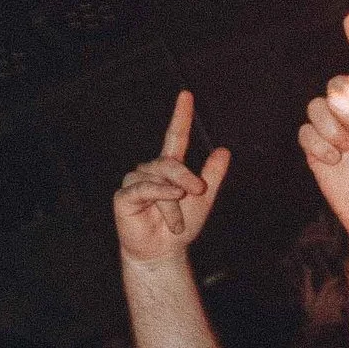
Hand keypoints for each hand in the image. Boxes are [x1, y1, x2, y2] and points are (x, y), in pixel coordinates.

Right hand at [113, 91, 230, 267]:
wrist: (163, 253)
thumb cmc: (180, 227)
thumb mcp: (203, 201)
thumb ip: (212, 176)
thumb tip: (224, 150)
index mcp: (169, 169)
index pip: (175, 137)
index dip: (180, 116)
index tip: (186, 95)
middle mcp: (150, 171)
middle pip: (168, 161)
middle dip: (185, 175)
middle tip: (198, 191)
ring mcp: (135, 183)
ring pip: (157, 177)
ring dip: (174, 198)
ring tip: (178, 221)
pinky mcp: (124, 197)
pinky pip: (143, 188)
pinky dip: (160, 193)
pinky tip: (172, 198)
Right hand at [298, 13, 348, 244]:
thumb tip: (333, 97)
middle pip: (337, 84)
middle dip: (339, 108)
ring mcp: (339, 128)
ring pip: (317, 107)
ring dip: (328, 130)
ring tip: (344, 152)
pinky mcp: (319, 147)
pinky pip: (305, 131)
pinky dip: (315, 146)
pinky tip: (330, 162)